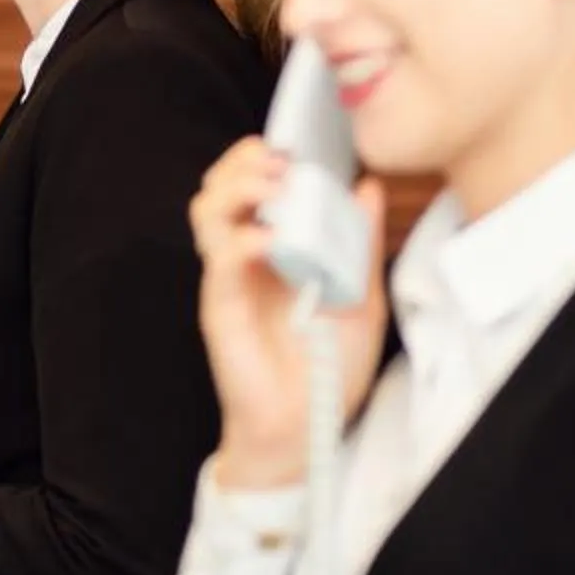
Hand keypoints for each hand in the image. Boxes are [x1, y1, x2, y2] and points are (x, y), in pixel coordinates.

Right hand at [188, 138, 386, 488]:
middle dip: (247, 161)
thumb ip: (361, 242)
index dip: (267, 156)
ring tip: (274, 189)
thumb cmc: (330, 366)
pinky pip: (220, 259)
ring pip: (207, 210)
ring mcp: (229, 279)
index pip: (253, 182)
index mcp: (276, 247)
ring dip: (238, 189)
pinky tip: (271, 244)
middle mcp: (245, 256)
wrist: (310, 425)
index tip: (301, 149)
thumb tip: (367, 186)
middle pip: (221, 185)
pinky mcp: (220, 306)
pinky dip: (243, 241)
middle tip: (283, 162)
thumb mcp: (363, 295)